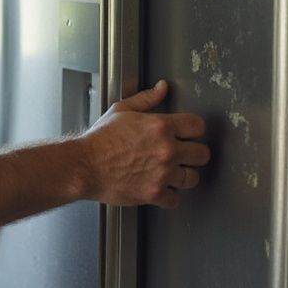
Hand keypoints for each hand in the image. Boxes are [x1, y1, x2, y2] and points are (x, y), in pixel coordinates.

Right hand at [78, 79, 209, 208]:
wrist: (84, 166)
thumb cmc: (100, 140)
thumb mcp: (122, 110)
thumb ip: (146, 99)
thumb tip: (162, 88)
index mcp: (161, 126)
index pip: (198, 126)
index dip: (193, 130)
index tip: (188, 135)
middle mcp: (166, 150)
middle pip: (203, 154)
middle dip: (193, 154)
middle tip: (184, 155)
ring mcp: (162, 173)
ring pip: (193, 178)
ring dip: (184, 176)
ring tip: (173, 173)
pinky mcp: (154, 193)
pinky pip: (175, 199)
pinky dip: (168, 196)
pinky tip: (160, 188)